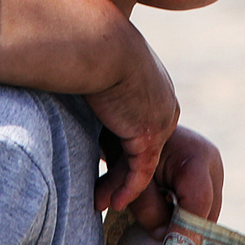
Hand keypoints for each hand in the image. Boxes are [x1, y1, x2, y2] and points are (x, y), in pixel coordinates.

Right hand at [87, 28, 178, 211]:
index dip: (122, 149)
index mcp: (154, 87)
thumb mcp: (102, 70)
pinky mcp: (148, 134)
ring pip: (142, 164)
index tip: (104, 164)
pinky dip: (127, 189)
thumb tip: (81, 92)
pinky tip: (113, 202)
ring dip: (121, 186)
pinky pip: (140, 171)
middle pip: (144, 148)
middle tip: (105, 193)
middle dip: (123, 173)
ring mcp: (160, 120)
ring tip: (101, 202)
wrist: (98, 42)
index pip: (140, 126)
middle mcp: (163, 105)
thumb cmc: (90, 48)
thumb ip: (101, 89)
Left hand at [111, 125, 223, 234]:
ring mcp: (213, 169)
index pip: (198, 204)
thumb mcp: (130, 176)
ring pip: (206, 213)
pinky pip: (202, 206)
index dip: (184, 232)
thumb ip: (147, 208)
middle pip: (207, 213)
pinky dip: (185, 216)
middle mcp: (212, 163)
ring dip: (184, 225)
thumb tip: (163, 237)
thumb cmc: (129, 145)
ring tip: (160, 230)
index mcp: (196, 159)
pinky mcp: (208, 176)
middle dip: (185, 232)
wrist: (135, 119)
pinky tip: (165, 219)